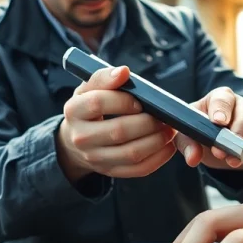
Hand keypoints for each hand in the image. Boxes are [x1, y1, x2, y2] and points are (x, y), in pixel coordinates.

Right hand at [57, 65, 177, 181]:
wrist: (74, 141)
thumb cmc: (88, 108)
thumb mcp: (88, 88)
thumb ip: (104, 77)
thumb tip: (124, 72)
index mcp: (74, 111)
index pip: (98, 103)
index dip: (124, 100)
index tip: (141, 100)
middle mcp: (81, 137)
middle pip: (119, 131)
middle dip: (148, 122)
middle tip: (165, 116)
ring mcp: (95, 158)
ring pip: (132, 153)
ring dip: (157, 141)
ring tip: (169, 130)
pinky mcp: (110, 171)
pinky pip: (138, 170)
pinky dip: (159, 158)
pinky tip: (167, 146)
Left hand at [174, 86, 242, 169]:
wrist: (218, 142)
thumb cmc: (201, 132)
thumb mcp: (188, 137)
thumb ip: (188, 145)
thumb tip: (193, 158)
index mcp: (218, 97)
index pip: (222, 98)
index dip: (221, 109)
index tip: (218, 122)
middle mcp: (238, 102)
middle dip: (235, 132)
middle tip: (222, 151)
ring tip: (232, 161)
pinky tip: (242, 159)